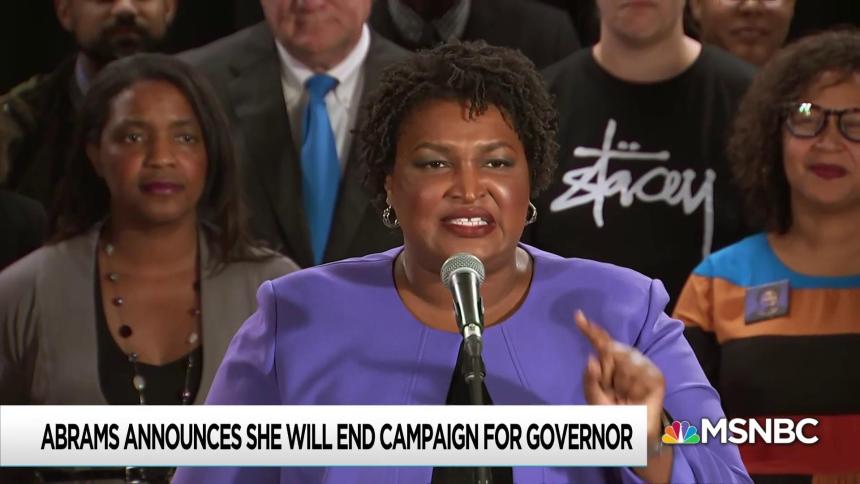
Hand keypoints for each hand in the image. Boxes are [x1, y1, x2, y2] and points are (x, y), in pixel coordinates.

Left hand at [576, 310, 664, 440]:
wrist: (632, 433)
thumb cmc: (611, 412)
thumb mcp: (594, 397)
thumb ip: (590, 380)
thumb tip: (591, 359)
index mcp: (609, 363)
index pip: (601, 343)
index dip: (590, 330)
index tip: (578, 316)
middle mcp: (626, 360)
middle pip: (612, 350)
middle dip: (607, 372)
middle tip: (612, 391)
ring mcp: (643, 367)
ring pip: (626, 362)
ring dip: (622, 383)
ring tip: (625, 397)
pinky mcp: (656, 377)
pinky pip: (642, 374)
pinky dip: (636, 388)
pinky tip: (637, 397)